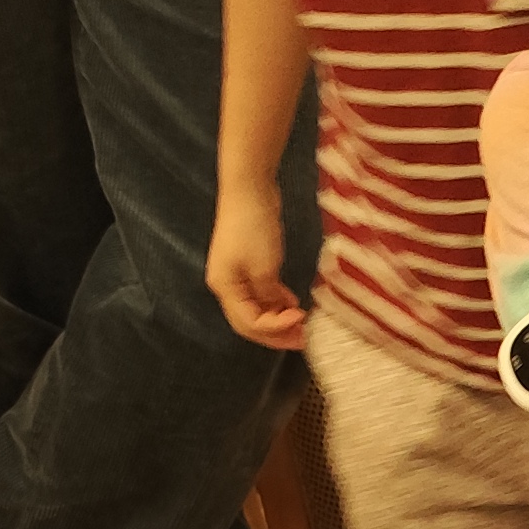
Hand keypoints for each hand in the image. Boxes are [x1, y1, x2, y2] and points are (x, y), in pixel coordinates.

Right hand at [207, 188, 306, 349]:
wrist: (249, 190)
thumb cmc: (253, 228)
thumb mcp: (264, 268)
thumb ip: (269, 295)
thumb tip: (276, 312)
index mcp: (225, 289)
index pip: (249, 324)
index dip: (275, 330)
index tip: (301, 320)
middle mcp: (227, 285)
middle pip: (250, 321)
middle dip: (276, 332)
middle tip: (303, 338)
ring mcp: (237, 274)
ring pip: (257, 307)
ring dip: (278, 318)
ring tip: (302, 323)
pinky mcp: (248, 263)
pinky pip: (261, 291)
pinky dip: (276, 300)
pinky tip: (293, 303)